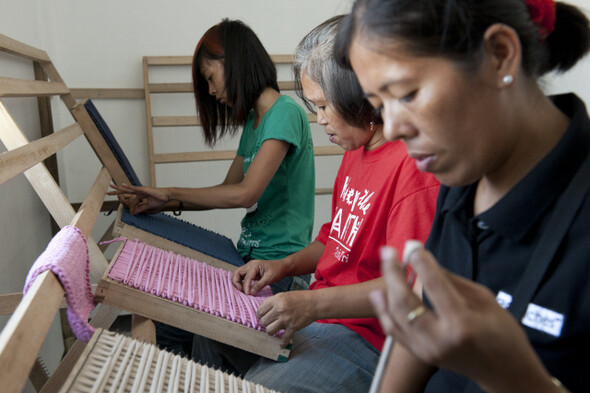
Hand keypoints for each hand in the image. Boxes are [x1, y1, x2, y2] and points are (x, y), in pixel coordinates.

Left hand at [108, 183, 169, 214]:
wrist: (167, 196)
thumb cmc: (160, 200)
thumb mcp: (148, 206)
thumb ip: (140, 208)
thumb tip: (133, 213)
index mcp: (141, 195)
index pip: (131, 199)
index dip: (128, 204)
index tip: (127, 209)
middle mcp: (139, 191)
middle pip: (126, 191)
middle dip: (117, 191)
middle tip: (108, 191)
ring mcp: (141, 189)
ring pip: (127, 189)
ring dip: (119, 188)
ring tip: (111, 186)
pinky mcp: (144, 189)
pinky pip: (134, 188)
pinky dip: (128, 187)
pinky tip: (122, 185)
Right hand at [232, 259, 286, 294]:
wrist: (283, 267)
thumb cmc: (277, 270)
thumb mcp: (269, 278)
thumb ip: (259, 285)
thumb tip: (250, 293)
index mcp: (255, 265)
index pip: (246, 277)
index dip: (246, 286)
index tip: (247, 294)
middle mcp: (250, 265)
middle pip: (237, 273)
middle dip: (237, 283)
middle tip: (242, 292)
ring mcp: (250, 268)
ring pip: (238, 274)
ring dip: (238, 283)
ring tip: (243, 291)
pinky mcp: (251, 272)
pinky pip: (243, 277)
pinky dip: (242, 282)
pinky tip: (245, 289)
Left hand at [257, 291, 316, 346]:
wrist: (315, 303)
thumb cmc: (300, 298)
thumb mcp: (284, 295)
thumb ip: (273, 302)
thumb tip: (262, 311)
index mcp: (277, 300)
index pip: (260, 310)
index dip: (260, 315)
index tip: (263, 317)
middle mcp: (280, 309)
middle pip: (264, 321)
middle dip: (266, 323)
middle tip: (270, 323)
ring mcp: (286, 319)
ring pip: (269, 331)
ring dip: (271, 331)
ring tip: (275, 330)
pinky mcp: (292, 327)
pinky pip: (283, 339)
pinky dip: (282, 343)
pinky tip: (281, 344)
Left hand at [369, 244, 556, 392]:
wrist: (505, 372)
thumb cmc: (502, 332)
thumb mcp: (484, 300)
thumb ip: (451, 280)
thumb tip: (423, 259)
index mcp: (461, 324)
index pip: (434, 286)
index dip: (420, 263)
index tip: (412, 245)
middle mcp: (439, 339)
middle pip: (405, 301)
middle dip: (393, 272)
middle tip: (387, 251)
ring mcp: (426, 350)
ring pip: (396, 315)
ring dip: (386, 287)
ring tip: (385, 265)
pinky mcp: (420, 354)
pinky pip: (395, 331)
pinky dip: (384, 311)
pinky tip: (379, 293)